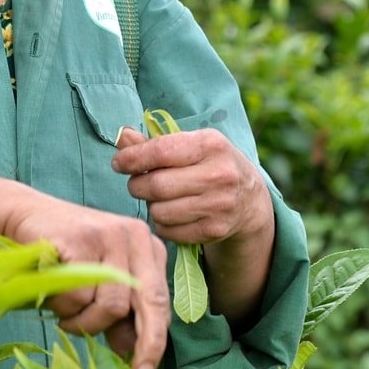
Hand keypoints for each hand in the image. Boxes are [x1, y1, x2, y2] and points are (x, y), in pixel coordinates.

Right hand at [1, 189, 170, 368]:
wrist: (26, 215)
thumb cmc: (66, 253)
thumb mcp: (100, 282)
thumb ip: (118, 313)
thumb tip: (130, 350)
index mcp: (147, 247)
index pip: (162, 299)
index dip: (156, 338)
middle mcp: (135, 236)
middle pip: (146, 302)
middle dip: (142, 341)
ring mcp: (109, 235)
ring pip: (110, 306)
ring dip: (84, 321)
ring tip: (66, 310)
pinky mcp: (81, 238)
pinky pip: (79, 295)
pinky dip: (63, 305)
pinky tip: (52, 291)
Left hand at [111, 126, 271, 248]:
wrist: (249, 199)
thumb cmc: (211, 165)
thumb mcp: (191, 145)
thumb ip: (154, 143)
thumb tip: (122, 137)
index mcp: (211, 144)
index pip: (160, 151)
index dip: (132, 158)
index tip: (119, 163)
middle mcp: (219, 174)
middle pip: (156, 185)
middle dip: (137, 185)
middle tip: (137, 183)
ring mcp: (219, 205)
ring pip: (159, 211)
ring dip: (150, 206)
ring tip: (159, 198)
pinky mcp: (215, 230)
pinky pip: (168, 231)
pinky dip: (162, 223)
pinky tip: (171, 213)